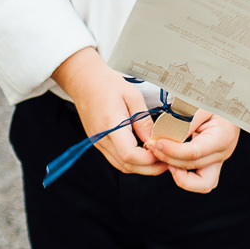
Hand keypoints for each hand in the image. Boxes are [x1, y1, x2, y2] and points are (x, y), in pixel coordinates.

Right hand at [50, 47, 168, 176]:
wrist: (84, 80)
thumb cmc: (106, 83)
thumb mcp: (132, 95)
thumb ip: (143, 120)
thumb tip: (153, 139)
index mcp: (110, 124)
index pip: (129, 154)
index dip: (148, 159)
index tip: (161, 152)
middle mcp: (101, 137)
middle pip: (126, 165)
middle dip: (149, 168)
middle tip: (166, 160)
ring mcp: (98, 142)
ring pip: (121, 166)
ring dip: (141, 167)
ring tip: (157, 157)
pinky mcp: (98, 142)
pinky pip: (116, 159)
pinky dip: (131, 162)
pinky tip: (143, 153)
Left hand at [147, 112, 240, 193]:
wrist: (229, 103)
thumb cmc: (215, 100)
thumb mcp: (200, 105)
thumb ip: (184, 121)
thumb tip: (166, 138)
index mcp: (222, 137)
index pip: (194, 153)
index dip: (172, 151)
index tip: (155, 142)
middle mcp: (223, 153)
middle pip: (192, 166)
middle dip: (168, 158)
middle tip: (151, 145)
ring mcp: (218, 161)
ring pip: (198, 182)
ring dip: (176, 171)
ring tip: (160, 154)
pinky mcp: (212, 164)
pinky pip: (198, 180)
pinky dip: (182, 174)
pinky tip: (169, 159)